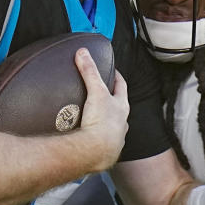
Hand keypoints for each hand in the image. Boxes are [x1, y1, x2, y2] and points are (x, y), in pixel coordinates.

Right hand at [76, 48, 128, 170]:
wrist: (97, 151)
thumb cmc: (102, 122)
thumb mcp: (96, 92)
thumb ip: (89, 71)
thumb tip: (83, 53)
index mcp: (121, 106)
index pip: (121, 86)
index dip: (116, 77)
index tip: (112, 71)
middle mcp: (121, 122)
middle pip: (118, 106)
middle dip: (112, 99)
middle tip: (102, 92)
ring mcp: (115, 136)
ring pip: (113, 125)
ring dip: (106, 120)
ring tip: (94, 116)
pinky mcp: (106, 150)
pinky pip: (103, 140)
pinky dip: (97, 136)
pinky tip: (89, 136)